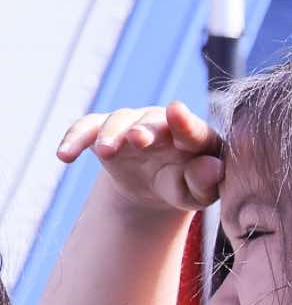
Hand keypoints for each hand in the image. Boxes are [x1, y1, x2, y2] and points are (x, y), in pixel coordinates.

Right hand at [56, 101, 223, 215]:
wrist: (154, 188)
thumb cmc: (185, 186)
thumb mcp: (198, 193)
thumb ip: (206, 182)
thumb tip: (213, 168)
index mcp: (195, 137)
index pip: (193, 129)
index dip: (185, 122)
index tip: (177, 112)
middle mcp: (162, 123)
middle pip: (152, 121)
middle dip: (144, 128)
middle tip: (138, 139)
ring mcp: (130, 123)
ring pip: (119, 120)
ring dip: (111, 134)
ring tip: (106, 152)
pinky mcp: (103, 130)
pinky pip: (87, 128)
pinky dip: (75, 139)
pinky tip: (64, 155)